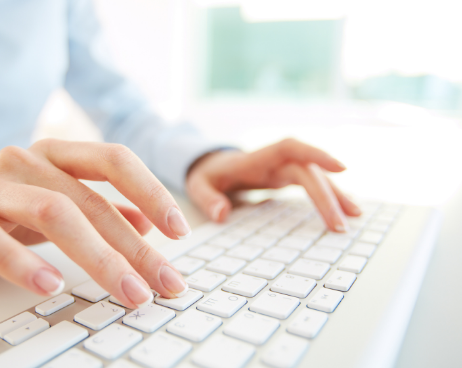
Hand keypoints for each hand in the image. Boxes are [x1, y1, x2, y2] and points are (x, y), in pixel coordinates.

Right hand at [0, 140, 189, 307]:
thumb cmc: (19, 207)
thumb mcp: (66, 201)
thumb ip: (106, 209)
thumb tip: (150, 225)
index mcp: (58, 153)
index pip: (114, 160)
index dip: (151, 191)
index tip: (180, 229)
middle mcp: (26, 161)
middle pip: (89, 200)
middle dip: (133, 247)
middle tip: (163, 282)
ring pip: (51, 213)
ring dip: (96, 257)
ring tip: (126, 291)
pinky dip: (22, 265)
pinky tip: (52, 286)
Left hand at [186, 138, 360, 230]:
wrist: (210, 166)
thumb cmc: (206, 174)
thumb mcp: (198, 185)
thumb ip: (207, 198)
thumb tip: (221, 214)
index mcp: (257, 158)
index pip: (291, 148)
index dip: (316, 154)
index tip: (341, 168)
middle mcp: (275, 161)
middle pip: (308, 171)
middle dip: (327, 196)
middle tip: (340, 225)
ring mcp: (283, 169)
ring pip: (316, 177)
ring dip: (336, 195)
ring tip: (355, 216)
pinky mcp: (287, 178)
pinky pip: (313, 184)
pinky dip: (328, 197)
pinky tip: (344, 211)